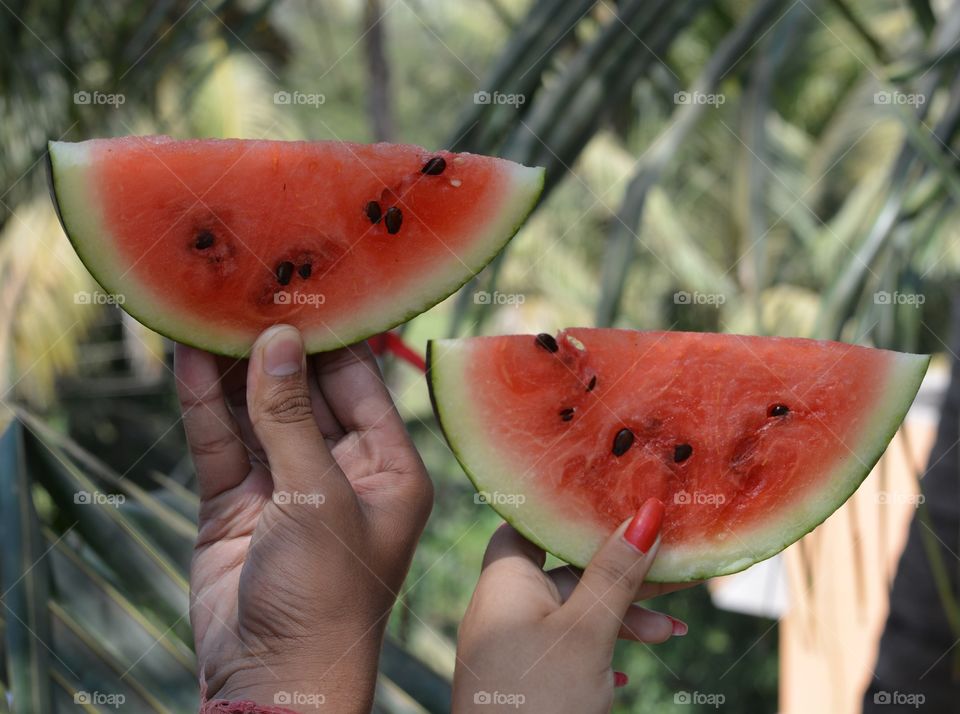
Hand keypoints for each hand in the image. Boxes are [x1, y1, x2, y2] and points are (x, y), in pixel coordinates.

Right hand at [175, 325, 432, 712]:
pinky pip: (222, 443)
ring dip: (236, 368)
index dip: (333, 339)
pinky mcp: (238, 505)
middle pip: (307, 393)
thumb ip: (290, 418)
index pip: (363, 386)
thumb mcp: (318, 496)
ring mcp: (286, 487)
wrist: (275, 680)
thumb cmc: (326, 595)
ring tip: (214, 308)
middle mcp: (341, 471)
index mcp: (389, 469)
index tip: (307, 288)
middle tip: (252, 286)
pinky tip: (191, 357)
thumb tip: (277, 340)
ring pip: (259, 412)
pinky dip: (207, 404)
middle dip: (279, 347)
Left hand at [452, 499, 686, 713]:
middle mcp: (502, 605)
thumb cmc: (541, 700)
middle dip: (620, 575)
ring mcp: (510, 644)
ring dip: (620, 618)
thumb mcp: (588, 631)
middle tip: (674, 575)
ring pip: (572, 612)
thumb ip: (616, 573)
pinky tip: (624, 672)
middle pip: (566, 570)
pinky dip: (599, 650)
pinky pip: (565, 648)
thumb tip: (646, 512)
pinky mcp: (521, 679)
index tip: (617, 503)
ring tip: (670, 633)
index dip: (573, 510)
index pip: (534, 522)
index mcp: (505, 579)